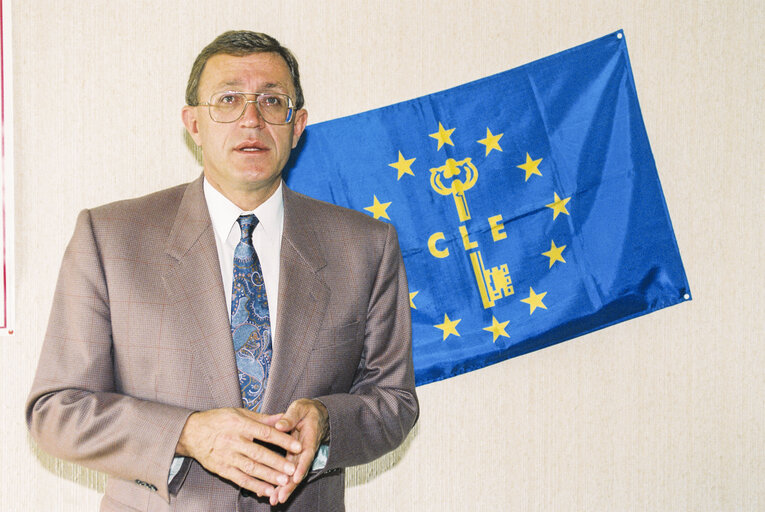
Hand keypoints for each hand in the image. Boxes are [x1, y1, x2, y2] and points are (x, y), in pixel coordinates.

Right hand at [176, 407, 302, 498]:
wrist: (192, 432)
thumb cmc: (219, 420)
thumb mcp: (239, 412)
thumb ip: (262, 418)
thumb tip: (284, 417)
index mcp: (240, 424)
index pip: (265, 433)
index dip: (283, 440)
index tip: (298, 446)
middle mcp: (233, 440)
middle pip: (258, 453)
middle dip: (277, 462)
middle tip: (293, 470)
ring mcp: (227, 456)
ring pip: (250, 468)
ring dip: (268, 476)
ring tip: (284, 482)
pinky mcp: (221, 469)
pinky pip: (240, 479)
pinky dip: (254, 486)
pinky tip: (266, 491)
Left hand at [269, 398, 328, 504]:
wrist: (316, 414)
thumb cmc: (307, 410)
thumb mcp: (300, 408)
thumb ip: (291, 416)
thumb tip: (279, 425)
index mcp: (309, 437)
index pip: (307, 454)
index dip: (301, 466)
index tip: (295, 477)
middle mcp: (305, 450)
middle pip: (299, 470)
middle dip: (290, 485)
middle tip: (280, 497)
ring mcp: (299, 455)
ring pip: (293, 474)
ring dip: (285, 488)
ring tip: (275, 500)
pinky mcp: (293, 458)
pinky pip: (287, 471)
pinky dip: (280, 482)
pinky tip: (270, 492)